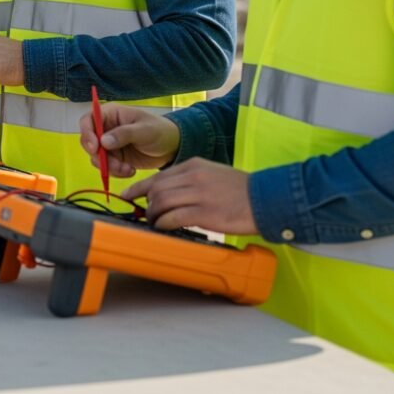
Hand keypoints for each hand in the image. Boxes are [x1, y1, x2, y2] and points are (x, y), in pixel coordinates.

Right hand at [79, 103, 180, 177]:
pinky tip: (130, 171)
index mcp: (110, 114)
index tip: (95, 148)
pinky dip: (116, 172)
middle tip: (113, 164)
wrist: (172, 147)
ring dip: (109, 166)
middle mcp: (106, 128)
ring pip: (97, 157)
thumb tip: (103, 141)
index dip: (87, 133)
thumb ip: (124, 134)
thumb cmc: (159, 130)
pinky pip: (106, 167)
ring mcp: (109, 144)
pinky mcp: (115, 158)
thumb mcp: (144, 130)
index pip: (88, 120)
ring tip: (127, 169)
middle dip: (99, 155)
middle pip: (89, 141)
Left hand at [128, 158, 257, 233]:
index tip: (128, 194)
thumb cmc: (241, 190)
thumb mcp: (212, 173)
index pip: (159, 176)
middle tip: (144, 214)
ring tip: (154, 223)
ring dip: (153, 215)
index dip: (140, 186)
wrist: (265, 198)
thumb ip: (191, 179)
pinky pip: (173, 217)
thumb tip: (170, 192)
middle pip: (156, 188)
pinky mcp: (204, 212)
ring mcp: (198, 193)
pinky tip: (164, 228)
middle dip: (146, 203)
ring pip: (161, 202)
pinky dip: (163, 224)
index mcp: (193, 165)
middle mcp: (192, 176)